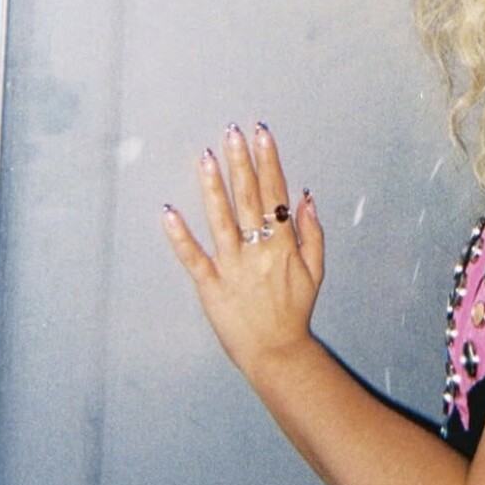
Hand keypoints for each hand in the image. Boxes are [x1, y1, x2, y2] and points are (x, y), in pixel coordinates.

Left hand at [163, 122, 323, 379]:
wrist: (277, 353)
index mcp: (284, 245)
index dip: (268, 161)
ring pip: (222, 220)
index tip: (261, 134)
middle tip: (232, 131)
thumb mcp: (316, 271)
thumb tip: (306, 196)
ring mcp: (233, 267)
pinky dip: (180, 236)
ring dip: (214, 188)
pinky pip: (193, 257)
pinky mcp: (210, 286)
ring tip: (206, 157)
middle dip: (241, 162)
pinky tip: (169, 212)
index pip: (275, 194)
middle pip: (249, 199)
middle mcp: (258, 251)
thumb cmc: (295, 311)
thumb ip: (313, 232)